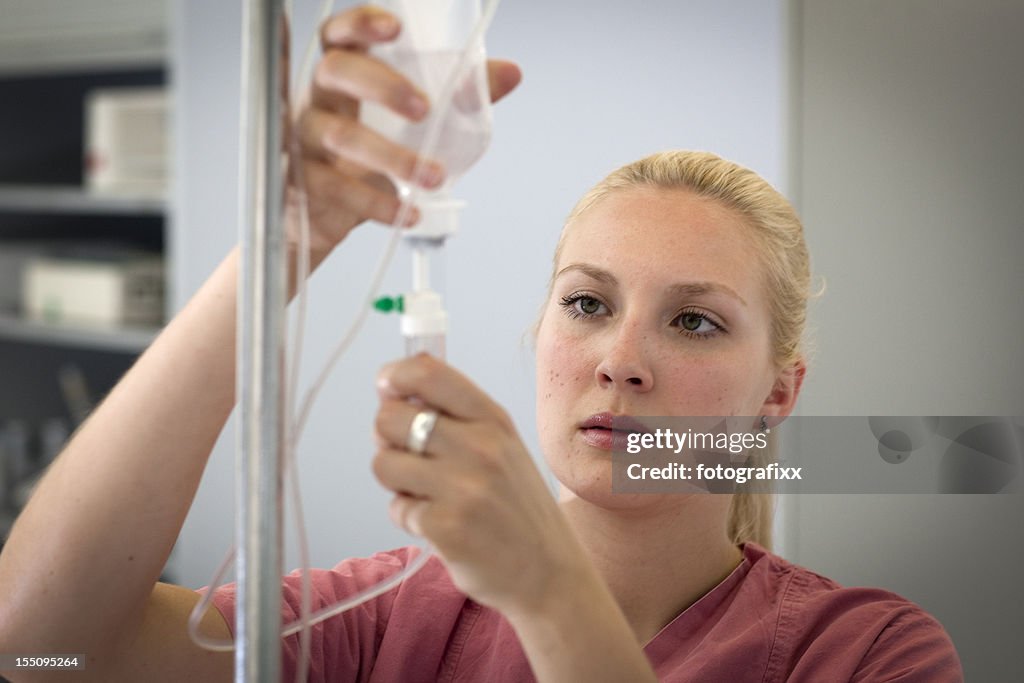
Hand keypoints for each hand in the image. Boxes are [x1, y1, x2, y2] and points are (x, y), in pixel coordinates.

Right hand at [293, 5, 521, 259]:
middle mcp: (317, 99)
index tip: (394, 27)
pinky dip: (378, 203)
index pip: (338, 34)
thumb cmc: (371, 155)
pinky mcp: (301, 183)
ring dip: (391, 157)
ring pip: (339, 136)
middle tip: (424, 109)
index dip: (360, 23)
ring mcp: (303, 140)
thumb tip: (511, 73)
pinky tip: (407, 211)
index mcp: (343, 75)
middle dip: (382, 85)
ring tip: (433, 176)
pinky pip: (337, 189)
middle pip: (334, 71)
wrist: (330, 215)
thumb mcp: (413, 123)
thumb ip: (459, 95)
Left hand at [373, 354, 586, 617]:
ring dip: (396, 481)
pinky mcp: (446, 526)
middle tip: (407, 455)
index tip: (387, 388)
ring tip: (427, 494)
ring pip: (383, 463)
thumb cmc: (516, 505)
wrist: (549, 572)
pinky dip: (410, 517)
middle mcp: (480, 446)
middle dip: (386, 437)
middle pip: (389, 417)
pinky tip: (440, 525)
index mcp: (492, 419)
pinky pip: (397, 507)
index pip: (426, 373)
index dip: (394, 376)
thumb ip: (456, 416)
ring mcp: (463, 486)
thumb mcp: (503, 446)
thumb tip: (393, 389)